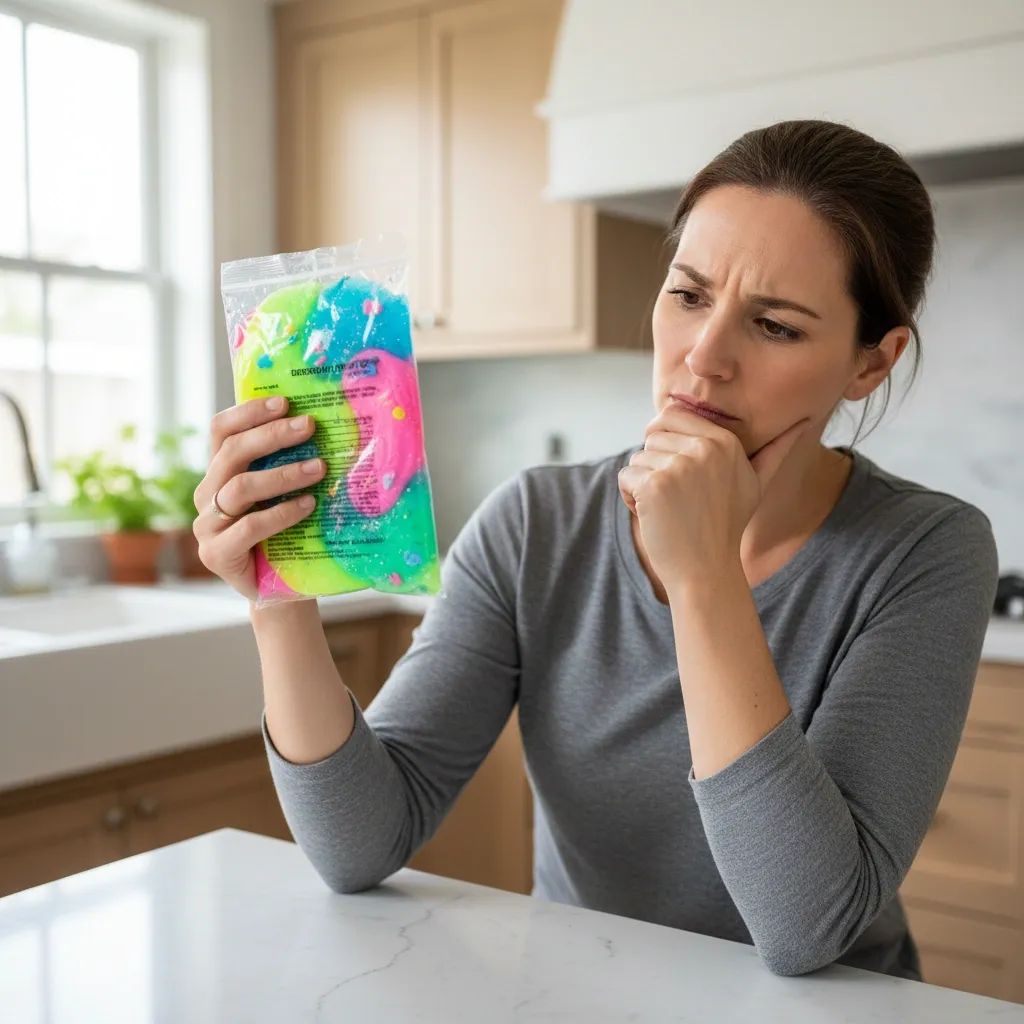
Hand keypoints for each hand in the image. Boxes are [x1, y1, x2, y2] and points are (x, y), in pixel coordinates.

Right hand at [191, 397, 326, 600]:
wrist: (280, 589)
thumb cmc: (288, 534)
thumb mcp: (285, 494)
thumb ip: (289, 463)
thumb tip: (325, 423)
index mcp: (218, 473)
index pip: (221, 430)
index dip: (249, 412)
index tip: (284, 402)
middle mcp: (206, 495)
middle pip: (231, 453)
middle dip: (272, 436)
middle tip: (308, 427)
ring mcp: (207, 526)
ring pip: (239, 488)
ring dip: (283, 474)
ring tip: (319, 468)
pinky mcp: (216, 555)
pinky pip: (248, 527)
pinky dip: (281, 513)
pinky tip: (308, 506)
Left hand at [617, 406, 811, 589]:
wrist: (706, 570)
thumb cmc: (727, 527)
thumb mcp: (756, 484)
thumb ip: (775, 451)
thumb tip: (804, 422)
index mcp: (724, 441)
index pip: (671, 414)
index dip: (665, 441)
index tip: (677, 471)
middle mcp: (703, 448)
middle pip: (652, 435)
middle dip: (654, 463)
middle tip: (675, 496)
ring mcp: (678, 466)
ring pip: (637, 457)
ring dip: (642, 483)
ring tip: (668, 509)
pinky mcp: (654, 485)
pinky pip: (626, 477)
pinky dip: (630, 498)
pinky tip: (653, 517)